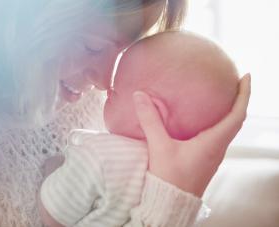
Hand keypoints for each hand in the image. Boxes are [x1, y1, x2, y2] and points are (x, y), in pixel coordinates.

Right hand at [133, 74, 250, 196]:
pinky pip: (219, 136)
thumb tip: (140, 95)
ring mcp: (213, 155)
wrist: (170, 203)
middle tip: (236, 82)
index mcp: (213, 142)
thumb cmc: (169, 177)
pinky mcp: (205, 159)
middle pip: (236, 120)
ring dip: (231, 111)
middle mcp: (218, 148)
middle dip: (240, 99)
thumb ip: (150, 120)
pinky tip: (206, 120)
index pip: (237, 114)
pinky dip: (219, 122)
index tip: (246, 76)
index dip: (244, 94)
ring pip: (229, 129)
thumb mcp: (159, 147)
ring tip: (225, 97)